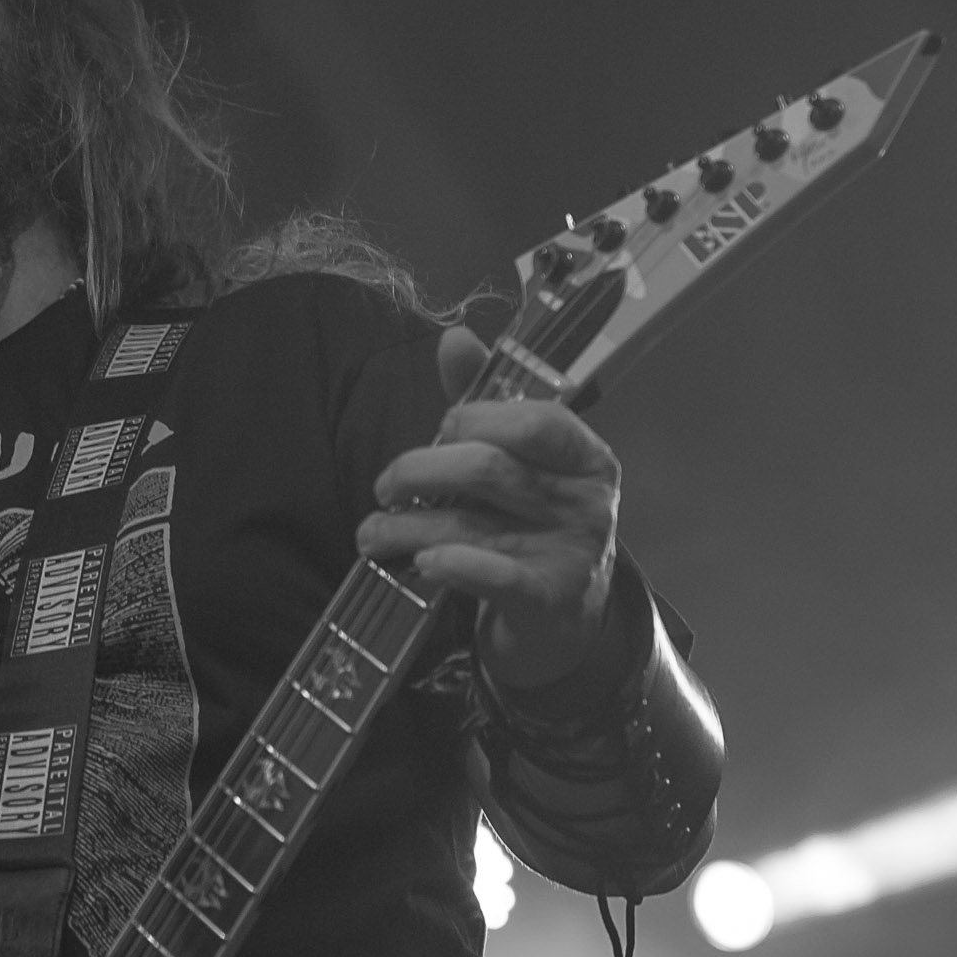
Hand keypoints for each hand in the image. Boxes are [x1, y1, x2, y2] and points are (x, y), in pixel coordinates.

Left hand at [355, 325, 619, 691]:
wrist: (564, 619)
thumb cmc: (532, 524)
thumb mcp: (519, 461)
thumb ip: (485, 401)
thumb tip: (455, 337)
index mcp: (584, 455)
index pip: (532, 420)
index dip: (473, 417)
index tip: (439, 429)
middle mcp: (587, 501)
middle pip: (490, 469)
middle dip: (419, 471)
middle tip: (384, 486)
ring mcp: (572, 552)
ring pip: (474, 525)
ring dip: (406, 526)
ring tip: (370, 533)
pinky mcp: (549, 600)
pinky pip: (498, 578)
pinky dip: (455, 566)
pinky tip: (421, 563)